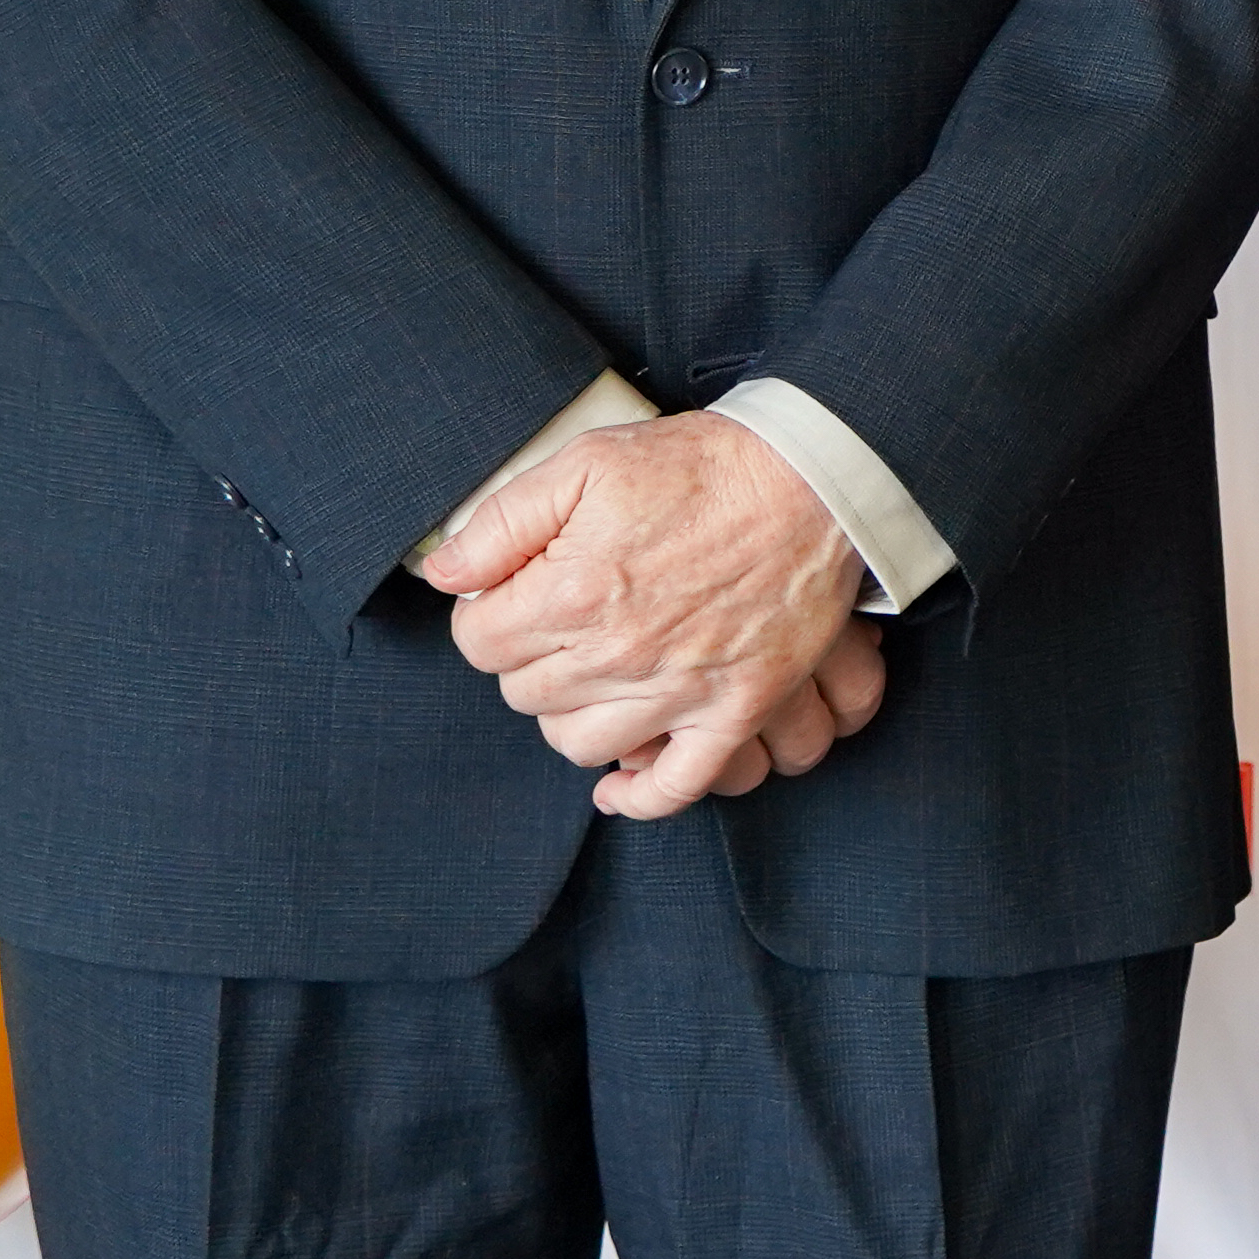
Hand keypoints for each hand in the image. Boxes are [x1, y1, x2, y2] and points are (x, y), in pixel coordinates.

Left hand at [429, 413, 875, 818]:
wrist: (814, 480)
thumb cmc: (703, 466)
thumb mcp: (586, 462)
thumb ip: (503, 520)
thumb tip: (444, 572)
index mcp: (573, 593)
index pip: (478, 641)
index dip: (487, 613)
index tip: (512, 593)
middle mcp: (619, 653)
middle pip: (523, 694)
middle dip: (527, 657)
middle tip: (559, 620)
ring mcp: (679, 690)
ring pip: (579, 742)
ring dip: (569, 713)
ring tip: (588, 674)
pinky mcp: (734, 709)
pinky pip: (675, 784)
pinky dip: (639, 795)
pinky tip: (616, 783)